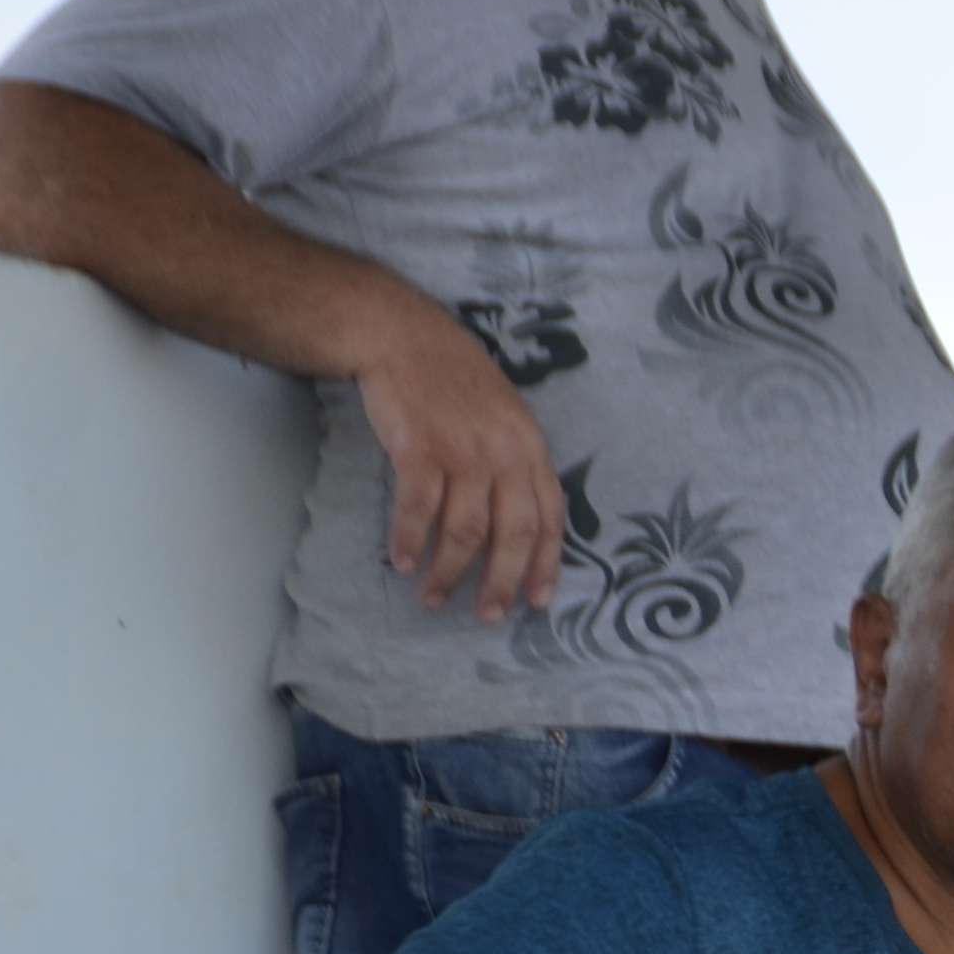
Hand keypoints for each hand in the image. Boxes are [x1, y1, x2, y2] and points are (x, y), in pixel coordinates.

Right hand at [355, 304, 565, 623]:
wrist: (402, 337)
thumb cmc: (453, 379)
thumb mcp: (504, 416)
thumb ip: (514, 462)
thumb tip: (514, 520)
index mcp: (531, 448)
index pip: (551, 518)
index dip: (547, 564)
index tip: (538, 602)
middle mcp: (505, 454)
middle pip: (513, 535)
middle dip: (501, 583)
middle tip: (487, 616)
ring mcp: (463, 451)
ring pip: (465, 531)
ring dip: (448, 571)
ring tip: (432, 596)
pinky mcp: (420, 449)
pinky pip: (419, 509)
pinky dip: (410, 540)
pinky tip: (402, 561)